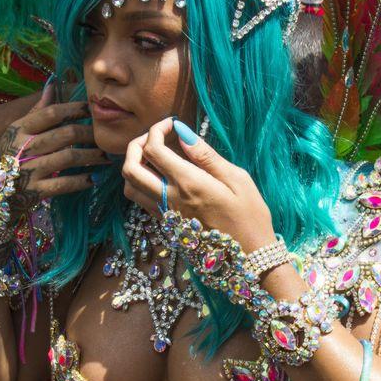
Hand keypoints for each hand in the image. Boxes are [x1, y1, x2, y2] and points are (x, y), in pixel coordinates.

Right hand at [0, 81, 108, 200]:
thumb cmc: (7, 157)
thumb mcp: (15, 132)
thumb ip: (36, 111)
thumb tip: (52, 83)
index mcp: (20, 129)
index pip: (52, 113)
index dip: (75, 109)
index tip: (91, 110)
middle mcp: (24, 147)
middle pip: (66, 134)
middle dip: (90, 135)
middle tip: (103, 137)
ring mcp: (29, 170)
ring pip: (69, 157)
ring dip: (91, 156)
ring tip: (105, 157)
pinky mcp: (34, 191)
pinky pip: (63, 184)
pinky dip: (81, 181)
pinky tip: (93, 178)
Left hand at [122, 118, 275, 251]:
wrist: (250, 256)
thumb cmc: (250, 216)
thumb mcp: (237, 179)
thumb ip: (206, 155)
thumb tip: (182, 134)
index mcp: (188, 184)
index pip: (153, 149)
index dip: (157, 129)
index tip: (172, 124)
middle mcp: (170, 200)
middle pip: (130, 168)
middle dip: (135, 145)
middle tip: (155, 137)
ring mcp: (166, 215)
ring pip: (130, 187)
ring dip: (134, 166)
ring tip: (154, 157)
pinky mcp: (167, 226)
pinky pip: (141, 202)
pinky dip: (141, 184)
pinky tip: (161, 178)